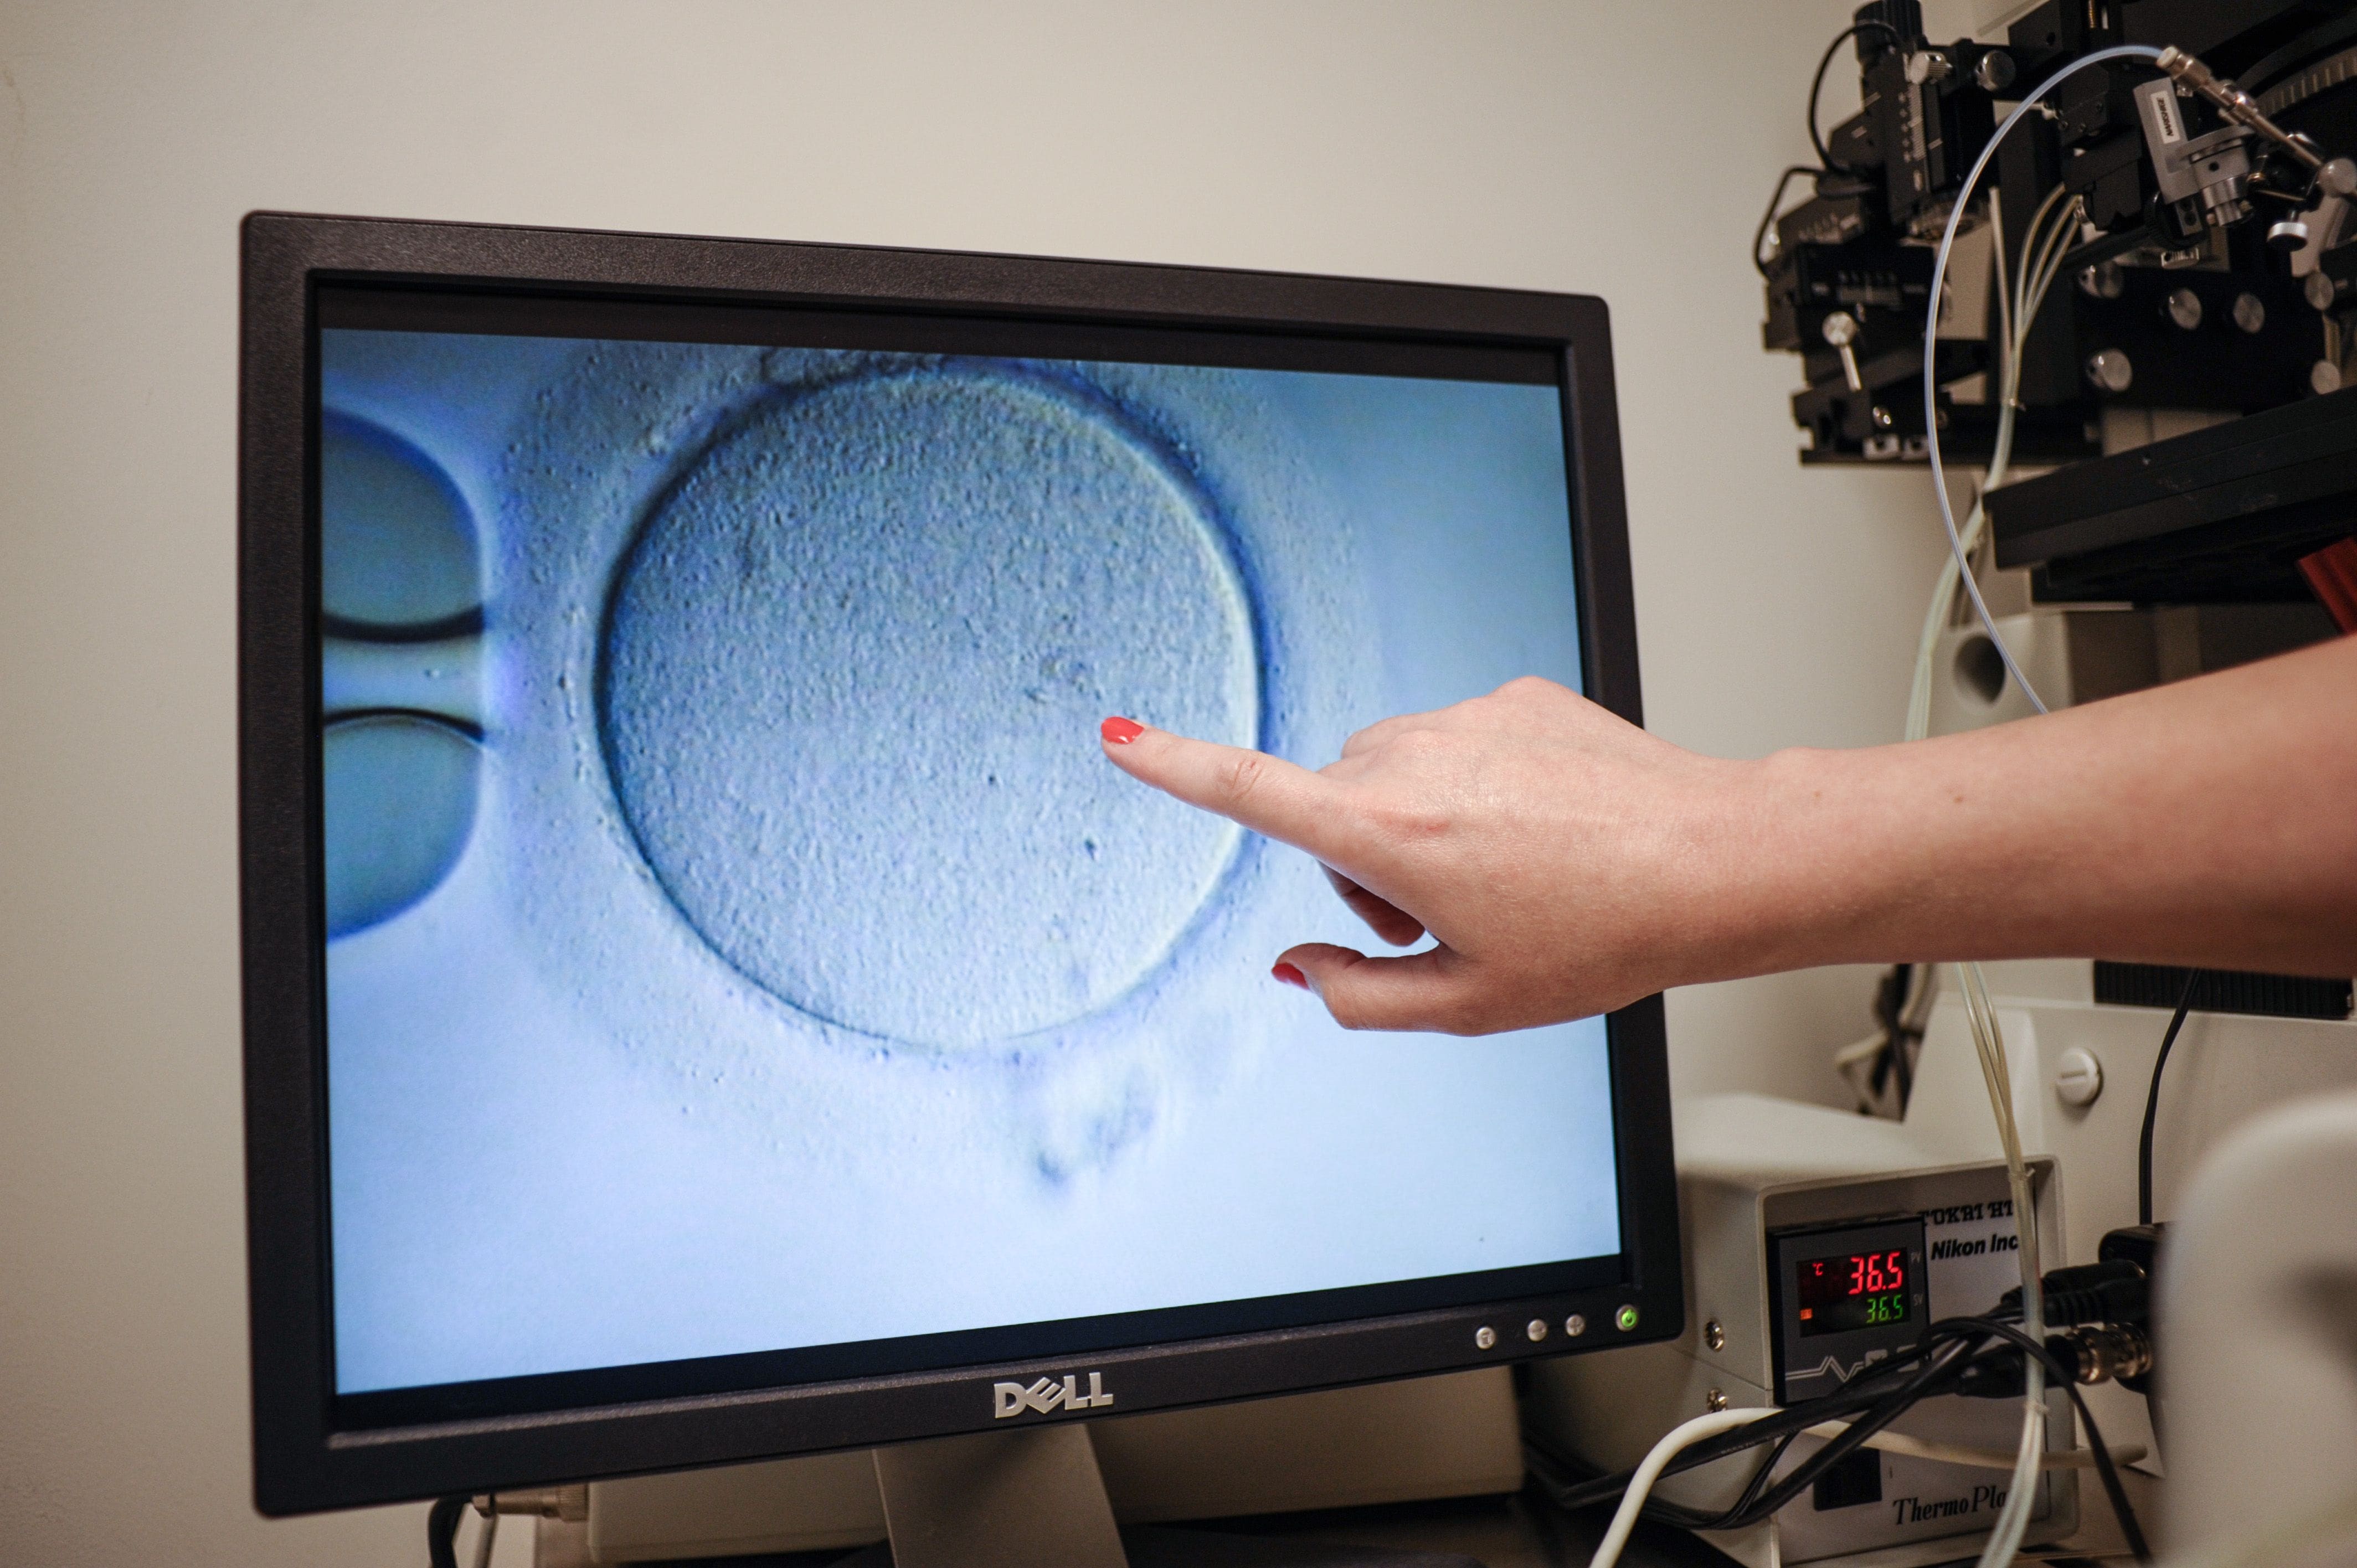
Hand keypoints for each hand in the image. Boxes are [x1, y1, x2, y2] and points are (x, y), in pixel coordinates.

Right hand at [1099, 678, 1763, 1033]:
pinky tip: (1542, 828)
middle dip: (1361, 865)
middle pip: (1330, 807)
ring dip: (1414, 823)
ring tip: (1505, 874)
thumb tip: (1295, 968)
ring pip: (1390, 772)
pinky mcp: (1513, 694)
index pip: (1250, 791)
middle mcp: (1412, 757)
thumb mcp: (1470, 1002)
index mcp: (1388, 832)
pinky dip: (1475, 786)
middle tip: (1447, 920)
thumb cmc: (1601, 936)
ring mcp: (1466, 716)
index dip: (1173, 766)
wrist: (1714, 859)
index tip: (1118, 734)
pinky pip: (1455, 741)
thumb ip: (1358, 995)